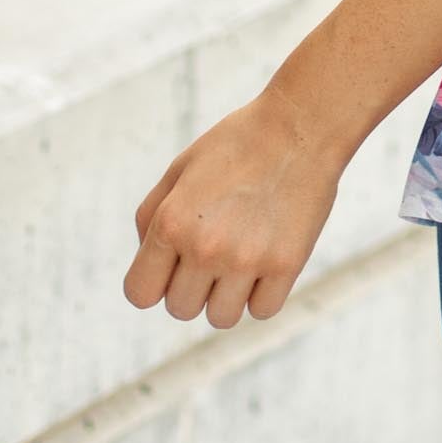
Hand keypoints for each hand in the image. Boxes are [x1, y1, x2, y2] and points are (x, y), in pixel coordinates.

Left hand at [124, 84, 343, 327]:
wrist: (301, 125)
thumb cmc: (237, 145)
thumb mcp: (179, 170)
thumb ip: (151, 221)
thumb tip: (150, 269)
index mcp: (172, 222)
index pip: (140, 294)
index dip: (154, 281)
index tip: (174, 263)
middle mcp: (205, 246)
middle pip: (181, 309)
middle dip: (193, 284)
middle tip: (218, 246)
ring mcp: (248, 259)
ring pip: (221, 317)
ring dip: (228, 294)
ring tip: (244, 255)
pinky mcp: (287, 264)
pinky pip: (263, 310)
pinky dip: (263, 292)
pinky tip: (269, 257)